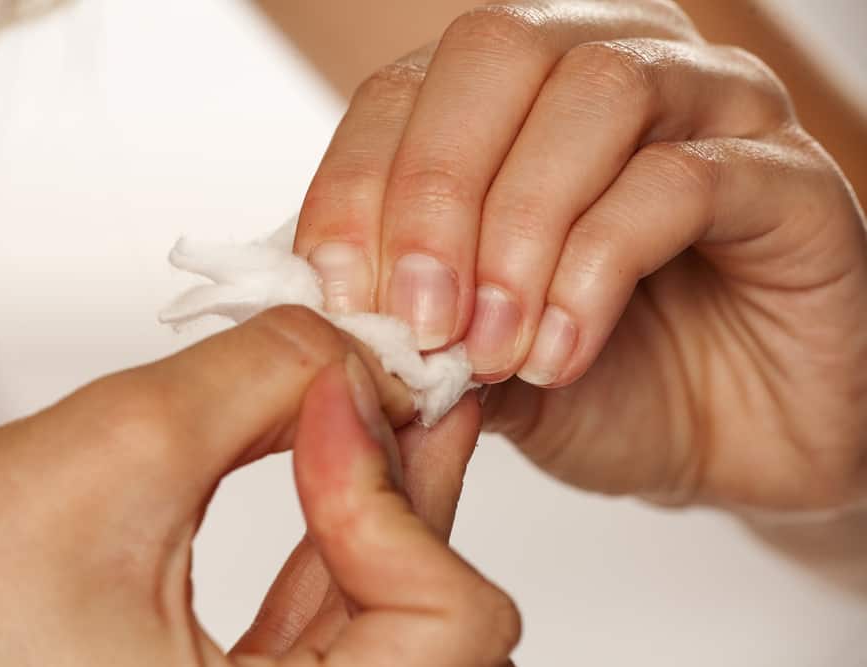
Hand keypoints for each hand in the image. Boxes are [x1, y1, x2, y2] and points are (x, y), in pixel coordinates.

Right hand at [0, 306, 517, 665]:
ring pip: (392, 615)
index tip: (343, 399)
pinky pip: (337, 616)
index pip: (441, 632)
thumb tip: (350, 345)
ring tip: (374, 397)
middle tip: (404, 380)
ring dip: (387, 496)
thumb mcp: (109, 455)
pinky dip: (346, 529)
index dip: (397, 498)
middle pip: (434, 626)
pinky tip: (338, 451)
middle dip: (413, 485)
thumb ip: (258, 376)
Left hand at [293, 0, 866, 511]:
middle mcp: (615, 67)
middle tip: (418, 319)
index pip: (407, 89)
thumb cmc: (602, 385)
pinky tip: (563, 352)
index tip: (340, 299)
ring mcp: (712, 108)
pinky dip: (597, 268)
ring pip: (594, 95)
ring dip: (518, 230)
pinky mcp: (787, 176)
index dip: (357, 185)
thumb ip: (412, 324)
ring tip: (492, 347)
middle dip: (434, 192)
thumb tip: (337, 310)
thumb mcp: (475, 361)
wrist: (730, 446)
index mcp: (520, 98)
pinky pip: (683, 179)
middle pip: (498, 52)